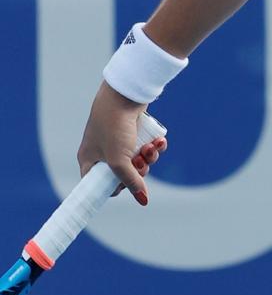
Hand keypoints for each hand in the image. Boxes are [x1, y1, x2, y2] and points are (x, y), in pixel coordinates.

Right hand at [77, 86, 167, 206]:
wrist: (124, 95)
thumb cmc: (114, 127)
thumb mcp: (119, 161)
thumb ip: (131, 182)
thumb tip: (143, 200)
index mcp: (90, 159)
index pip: (99, 184)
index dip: (114, 187)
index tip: (125, 185)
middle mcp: (102, 151)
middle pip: (125, 174)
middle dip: (139, 170)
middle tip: (140, 162)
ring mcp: (119, 141)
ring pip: (139, 161)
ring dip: (150, 157)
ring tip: (151, 147)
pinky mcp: (134, 132)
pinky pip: (147, 148)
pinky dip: (155, 147)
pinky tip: (159, 141)